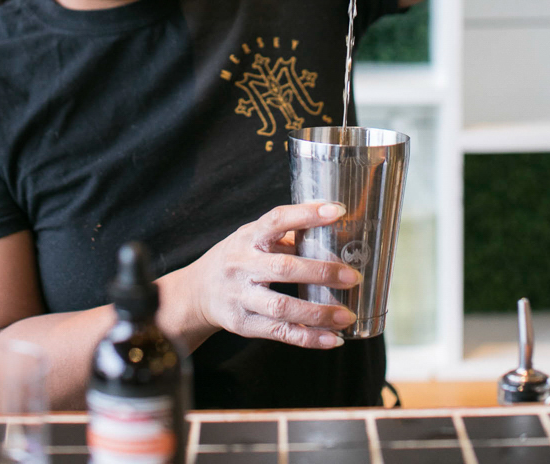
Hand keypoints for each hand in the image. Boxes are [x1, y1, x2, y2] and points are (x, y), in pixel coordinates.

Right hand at [188, 202, 359, 349]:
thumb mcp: (253, 238)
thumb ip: (286, 237)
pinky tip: (333, 339)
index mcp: (248, 237)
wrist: (197, 292)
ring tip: (347, 315)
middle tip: (352, 276)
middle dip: (320, 272)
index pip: (276, 220)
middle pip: (283, 269)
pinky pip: (280, 333)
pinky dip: (308, 338)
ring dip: (318, 313)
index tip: (336, 211)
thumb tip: (331, 233)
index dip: (306, 214)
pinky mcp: (244, 324)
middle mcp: (242, 265)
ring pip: (281, 307)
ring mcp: (241, 297)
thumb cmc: (237, 258)